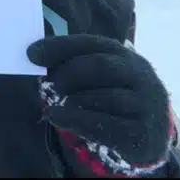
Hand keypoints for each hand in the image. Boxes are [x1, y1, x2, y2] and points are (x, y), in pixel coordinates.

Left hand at [27, 33, 173, 176]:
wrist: (148, 136)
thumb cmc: (113, 100)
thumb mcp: (98, 78)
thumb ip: (72, 65)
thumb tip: (34, 55)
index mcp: (125, 55)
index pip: (91, 44)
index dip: (59, 47)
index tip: (30, 53)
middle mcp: (141, 76)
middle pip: (101, 66)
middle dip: (68, 73)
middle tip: (50, 84)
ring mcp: (146, 105)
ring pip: (104, 97)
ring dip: (72, 99)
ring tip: (56, 104)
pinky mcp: (142, 134)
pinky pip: (105, 124)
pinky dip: (74, 120)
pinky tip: (55, 116)